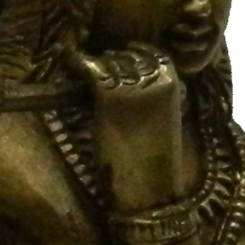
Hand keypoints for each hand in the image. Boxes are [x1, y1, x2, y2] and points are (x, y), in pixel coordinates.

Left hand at [72, 43, 194, 211]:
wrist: (148, 189)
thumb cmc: (153, 162)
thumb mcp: (160, 119)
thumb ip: (149, 96)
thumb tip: (130, 81)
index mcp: (173, 83)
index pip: (151, 54)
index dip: (133, 55)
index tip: (120, 58)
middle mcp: (154, 77)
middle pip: (127, 56)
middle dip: (112, 60)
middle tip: (97, 66)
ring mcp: (131, 83)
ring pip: (108, 61)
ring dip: (95, 64)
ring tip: (82, 66)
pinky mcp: (108, 94)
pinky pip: (90, 68)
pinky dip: (77, 64)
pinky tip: (72, 64)